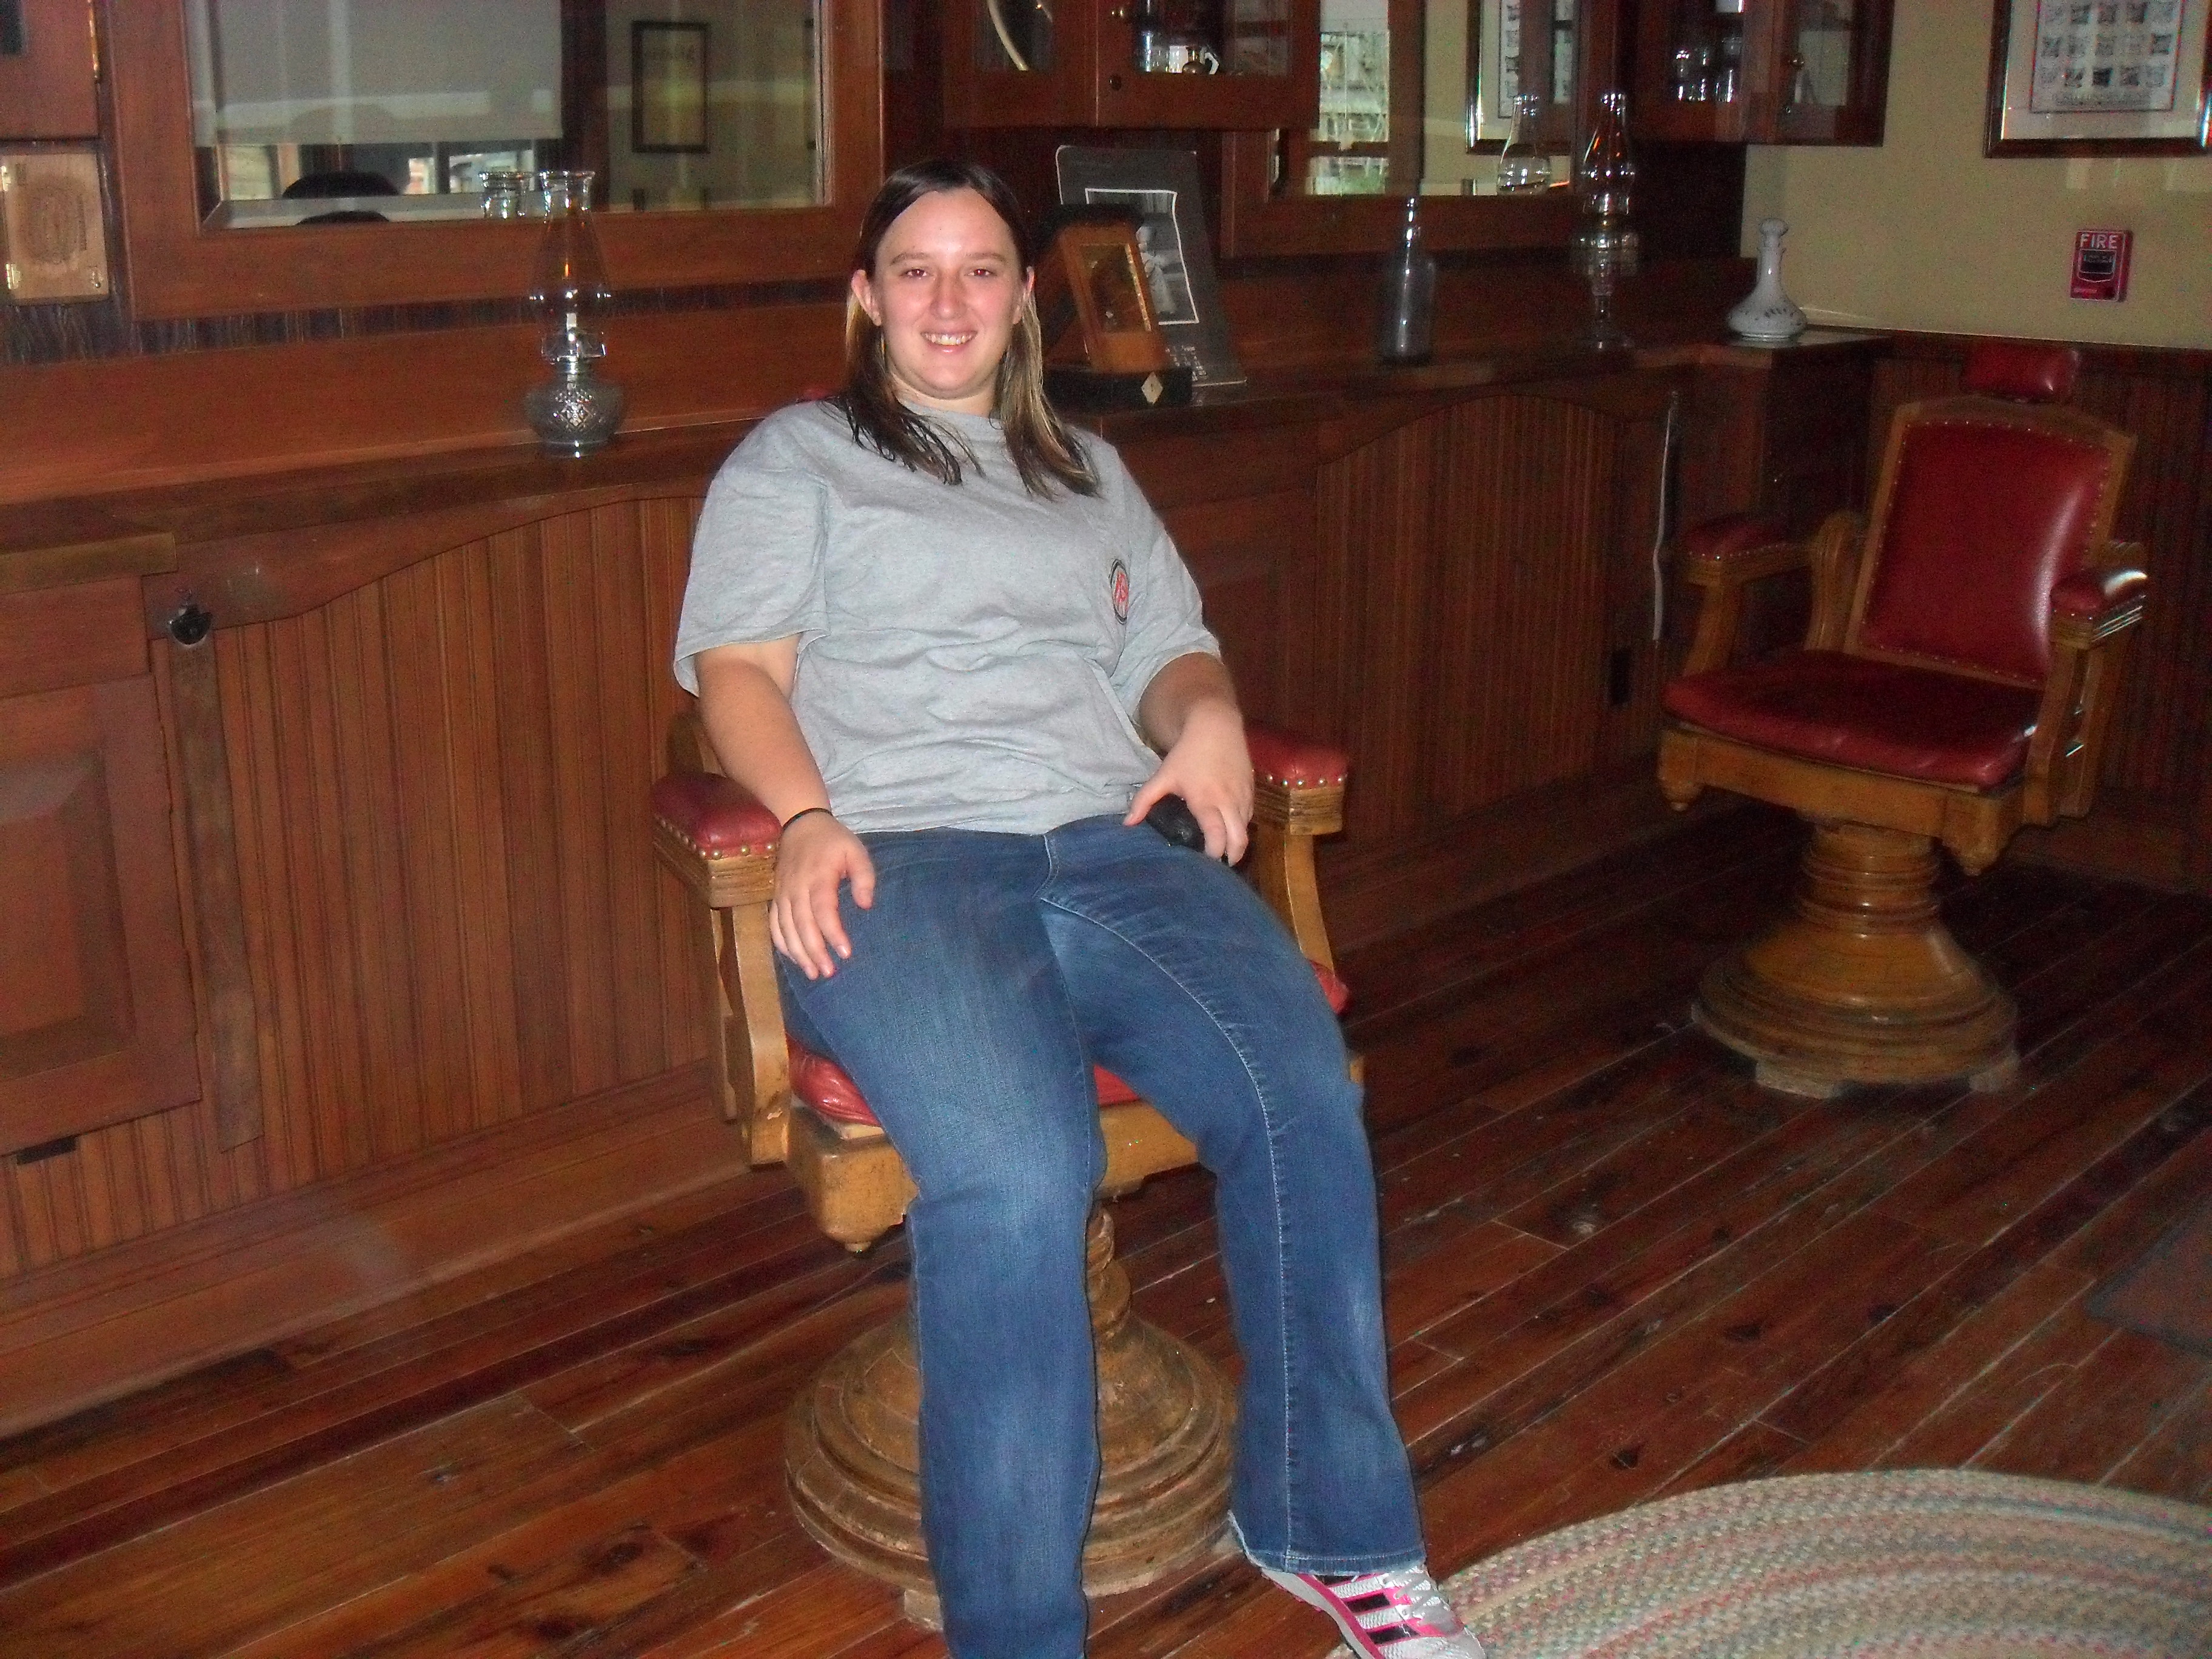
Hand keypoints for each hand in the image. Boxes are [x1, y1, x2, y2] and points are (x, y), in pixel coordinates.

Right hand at [771, 812, 875, 978]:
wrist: (799, 823)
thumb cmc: (833, 840)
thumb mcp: (856, 850)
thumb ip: (864, 876)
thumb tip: (865, 904)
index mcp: (817, 876)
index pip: (823, 910)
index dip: (832, 933)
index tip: (845, 953)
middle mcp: (796, 887)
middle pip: (801, 924)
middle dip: (814, 951)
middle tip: (829, 972)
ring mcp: (782, 893)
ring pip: (785, 928)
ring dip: (798, 953)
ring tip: (813, 973)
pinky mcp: (776, 896)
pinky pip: (774, 924)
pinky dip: (782, 943)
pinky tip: (794, 958)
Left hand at [1124, 700, 1252, 862]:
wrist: (1217, 726)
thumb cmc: (1188, 753)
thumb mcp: (1164, 775)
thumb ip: (1144, 800)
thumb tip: (1127, 823)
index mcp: (1207, 801)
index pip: (1217, 836)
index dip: (1213, 854)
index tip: (1204, 863)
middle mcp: (1229, 801)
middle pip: (1239, 840)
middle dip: (1231, 857)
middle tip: (1219, 866)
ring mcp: (1244, 796)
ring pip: (1246, 829)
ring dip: (1237, 842)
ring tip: (1224, 852)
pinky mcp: (1252, 790)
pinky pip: (1250, 815)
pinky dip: (1241, 826)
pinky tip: (1230, 830)